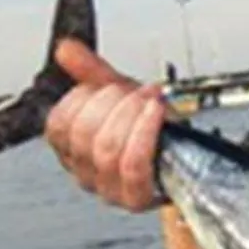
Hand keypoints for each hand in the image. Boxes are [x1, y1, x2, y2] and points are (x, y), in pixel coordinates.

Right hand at [44, 39, 167, 211]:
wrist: (189, 155)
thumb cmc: (152, 128)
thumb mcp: (121, 93)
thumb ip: (90, 71)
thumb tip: (65, 49)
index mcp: (73, 150)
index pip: (58, 125)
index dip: (82, 97)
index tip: (107, 83)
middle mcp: (86, 174)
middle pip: (83, 134)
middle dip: (112, 102)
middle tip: (134, 92)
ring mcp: (109, 190)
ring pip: (106, 148)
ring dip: (131, 115)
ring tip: (149, 100)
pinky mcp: (136, 199)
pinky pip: (132, 166)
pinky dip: (144, 133)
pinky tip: (155, 113)